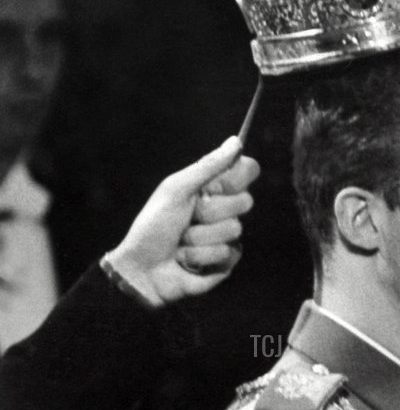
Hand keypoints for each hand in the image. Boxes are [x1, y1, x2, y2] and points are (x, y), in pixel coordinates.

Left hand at [105, 136, 259, 306]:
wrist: (142, 268)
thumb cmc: (153, 226)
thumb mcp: (176, 189)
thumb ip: (208, 166)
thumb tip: (236, 141)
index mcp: (212, 187)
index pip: (247, 170)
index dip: (235, 179)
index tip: (212, 187)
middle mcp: (224, 208)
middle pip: (245, 201)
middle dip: (210, 212)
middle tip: (188, 217)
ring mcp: (227, 235)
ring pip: (234, 229)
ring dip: (199, 238)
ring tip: (181, 242)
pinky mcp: (228, 260)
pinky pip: (229, 253)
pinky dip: (202, 256)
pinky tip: (187, 259)